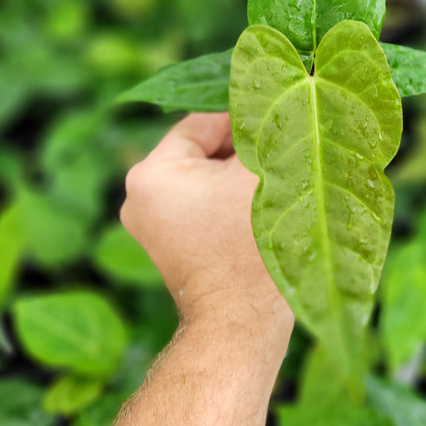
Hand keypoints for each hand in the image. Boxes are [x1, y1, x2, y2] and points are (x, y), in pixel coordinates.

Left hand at [121, 113, 292, 331]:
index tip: (283, 121)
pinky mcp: (171, 247)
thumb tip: (281, 101)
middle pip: (203, 151)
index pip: (204, 121)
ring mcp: (152, 225)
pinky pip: (204, 205)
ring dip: (241, 177)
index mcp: (151, 173)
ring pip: (207, 179)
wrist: (240, 325)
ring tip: (279, 181)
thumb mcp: (260, 173)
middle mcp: (139, 197)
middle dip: (244, 151)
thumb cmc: (249, 246)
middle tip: (286, 152)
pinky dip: (231, 201)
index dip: (247, 118)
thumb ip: (265, 130)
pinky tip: (265, 206)